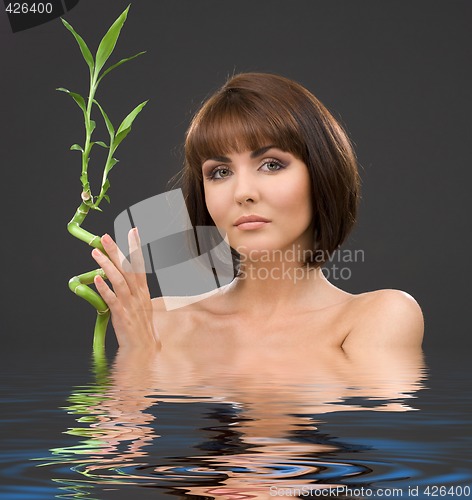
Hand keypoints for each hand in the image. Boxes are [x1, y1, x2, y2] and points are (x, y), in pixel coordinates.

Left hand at [91, 229, 159, 349]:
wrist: (144, 348)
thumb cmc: (141, 327)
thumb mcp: (141, 305)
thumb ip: (132, 291)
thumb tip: (118, 278)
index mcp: (143, 291)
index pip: (139, 264)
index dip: (136, 247)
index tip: (133, 231)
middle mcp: (138, 295)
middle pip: (127, 268)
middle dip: (117, 251)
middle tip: (106, 237)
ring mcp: (130, 304)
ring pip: (118, 280)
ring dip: (107, 265)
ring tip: (96, 253)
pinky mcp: (121, 315)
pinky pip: (112, 299)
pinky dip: (104, 288)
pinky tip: (97, 279)